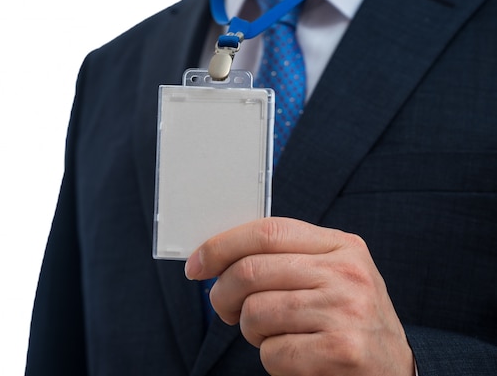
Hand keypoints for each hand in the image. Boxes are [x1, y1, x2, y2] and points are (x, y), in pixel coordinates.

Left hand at [185, 217, 414, 375]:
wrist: (396, 370)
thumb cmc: (348, 320)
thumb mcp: (331, 276)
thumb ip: (287, 259)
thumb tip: (218, 257)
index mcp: (342, 245)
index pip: (267, 231)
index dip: (221, 246)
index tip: (196, 265)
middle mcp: (347, 272)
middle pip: (251, 271)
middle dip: (222, 294)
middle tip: (223, 310)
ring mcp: (346, 311)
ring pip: (255, 312)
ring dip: (250, 331)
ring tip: (271, 335)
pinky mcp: (342, 351)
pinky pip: (272, 353)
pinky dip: (271, 360)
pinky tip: (295, 359)